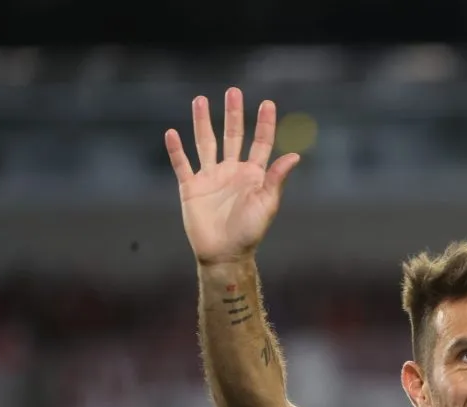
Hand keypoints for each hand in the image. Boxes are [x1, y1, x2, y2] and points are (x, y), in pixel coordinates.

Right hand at [165, 87, 300, 265]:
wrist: (225, 254)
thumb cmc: (250, 232)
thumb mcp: (267, 204)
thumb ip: (276, 178)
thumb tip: (294, 155)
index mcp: (253, 174)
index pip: (260, 143)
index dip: (264, 123)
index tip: (268, 103)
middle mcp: (231, 171)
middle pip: (232, 136)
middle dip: (233, 114)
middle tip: (233, 91)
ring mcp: (210, 177)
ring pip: (205, 143)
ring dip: (201, 122)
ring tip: (200, 100)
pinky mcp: (191, 188)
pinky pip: (182, 164)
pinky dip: (176, 150)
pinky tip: (172, 133)